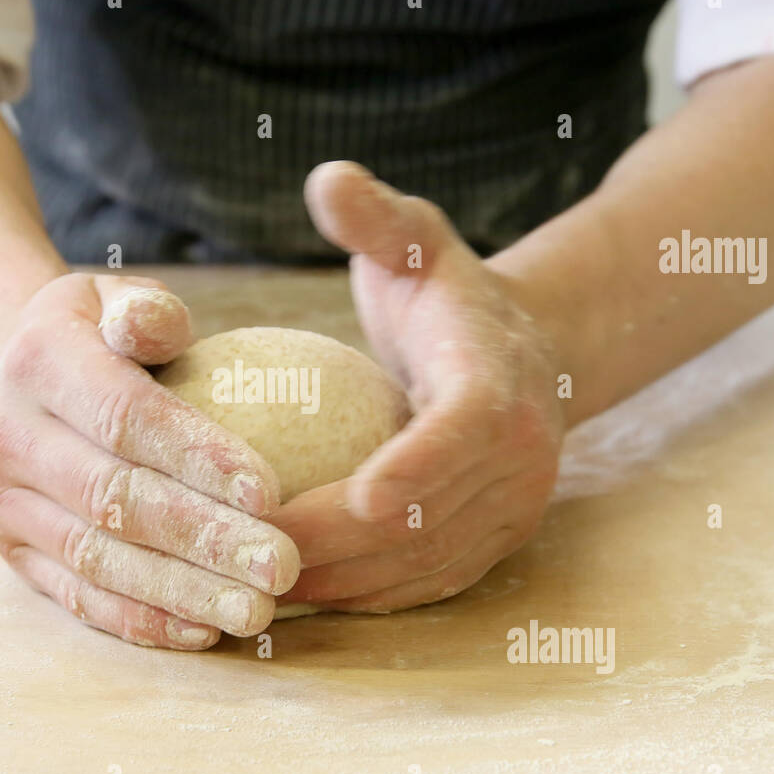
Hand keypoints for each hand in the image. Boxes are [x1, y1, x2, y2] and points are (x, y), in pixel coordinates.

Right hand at [0, 274, 299, 648]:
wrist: (8, 378)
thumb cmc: (98, 338)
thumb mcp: (114, 299)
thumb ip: (145, 312)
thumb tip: (164, 326)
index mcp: (38, 362)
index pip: (125, 417)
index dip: (197, 457)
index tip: (271, 493)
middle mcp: (6, 435)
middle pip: (115, 498)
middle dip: (204, 538)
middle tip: (280, 565)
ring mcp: (2, 503)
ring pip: (98, 558)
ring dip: (181, 591)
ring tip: (255, 610)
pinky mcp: (12, 553)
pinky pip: (78, 597)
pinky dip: (141, 620)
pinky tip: (202, 631)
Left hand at [271, 162, 563, 612]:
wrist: (527, 352)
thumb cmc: (446, 291)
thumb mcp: (414, 240)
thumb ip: (374, 216)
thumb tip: (326, 178)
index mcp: (501, 381)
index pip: (464, 430)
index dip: (413, 466)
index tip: (351, 496)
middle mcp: (522, 457)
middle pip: (427, 516)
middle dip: (335, 541)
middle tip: (246, 545)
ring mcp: (512, 510)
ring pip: (421, 565)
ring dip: (339, 581)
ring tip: (255, 580)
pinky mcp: (495, 545)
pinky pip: (426, 585)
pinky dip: (364, 595)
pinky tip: (299, 593)